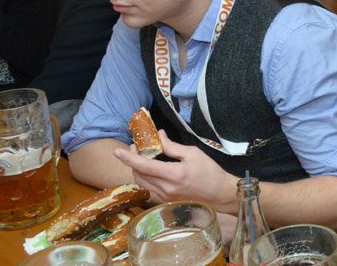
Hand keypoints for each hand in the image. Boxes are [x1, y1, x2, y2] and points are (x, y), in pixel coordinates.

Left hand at [115, 131, 234, 213]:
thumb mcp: (193, 154)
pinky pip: (150, 187)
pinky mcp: (167, 200)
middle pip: (139, 175)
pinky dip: (147, 175)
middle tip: (135, 147)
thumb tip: (159, 137)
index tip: (117, 151)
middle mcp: (166, 188)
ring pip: (143, 182)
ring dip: (138, 169)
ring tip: (142, 156)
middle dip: (132, 161)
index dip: (128, 158)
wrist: (219, 194)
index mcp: (173, 174)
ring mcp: (165, 196)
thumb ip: (172, 147)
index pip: (144, 166)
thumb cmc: (210, 172)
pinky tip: (152, 167)